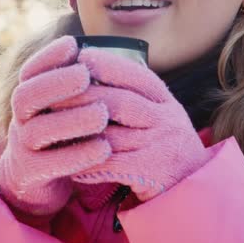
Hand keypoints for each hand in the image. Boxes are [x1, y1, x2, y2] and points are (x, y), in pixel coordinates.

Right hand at [0, 36, 111, 215]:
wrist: (35, 181)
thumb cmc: (58, 135)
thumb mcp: (61, 108)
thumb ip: (72, 86)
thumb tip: (98, 53)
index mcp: (28, 98)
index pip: (30, 72)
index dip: (48, 56)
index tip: (72, 44)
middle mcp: (19, 119)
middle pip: (26, 96)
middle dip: (55, 83)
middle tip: (85, 75)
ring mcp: (21, 147)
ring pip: (38, 131)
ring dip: (71, 120)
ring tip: (102, 113)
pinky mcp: (30, 175)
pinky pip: (49, 165)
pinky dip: (77, 155)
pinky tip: (104, 147)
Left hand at [54, 48, 209, 201]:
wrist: (190, 186)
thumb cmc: (163, 143)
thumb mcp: (159, 113)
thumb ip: (134, 94)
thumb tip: (93, 67)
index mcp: (167, 101)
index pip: (137, 75)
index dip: (108, 64)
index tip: (81, 56)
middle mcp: (167, 119)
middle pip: (119, 102)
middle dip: (83, 95)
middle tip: (53, 93)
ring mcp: (160, 146)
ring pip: (111, 134)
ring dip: (79, 131)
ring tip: (52, 125)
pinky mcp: (151, 172)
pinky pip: (111, 164)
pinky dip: (87, 161)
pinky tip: (68, 160)